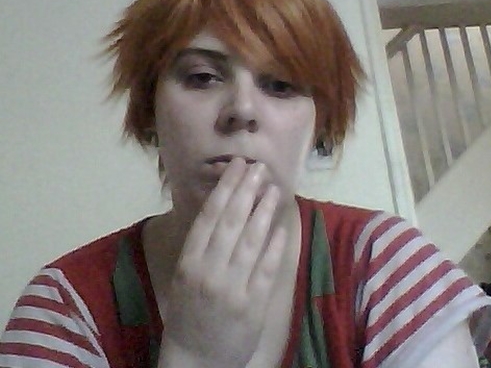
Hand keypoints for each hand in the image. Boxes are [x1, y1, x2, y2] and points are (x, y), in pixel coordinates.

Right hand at [159, 158, 286, 367]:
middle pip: (230, 222)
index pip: (209, 216)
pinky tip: (282, 227)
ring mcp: (232, 289)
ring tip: (274, 190)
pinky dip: (275, 247)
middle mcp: (208, 271)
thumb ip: (202, 245)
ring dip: (264, 212)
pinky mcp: (253, 306)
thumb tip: (225, 204)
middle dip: (246, 191)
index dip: (225, 188)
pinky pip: (266, 270)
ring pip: (250, 241)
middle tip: (259, 169)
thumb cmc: (189, 310)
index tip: (238, 166)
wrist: (196, 358)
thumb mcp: (185, 275)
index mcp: (188, 262)